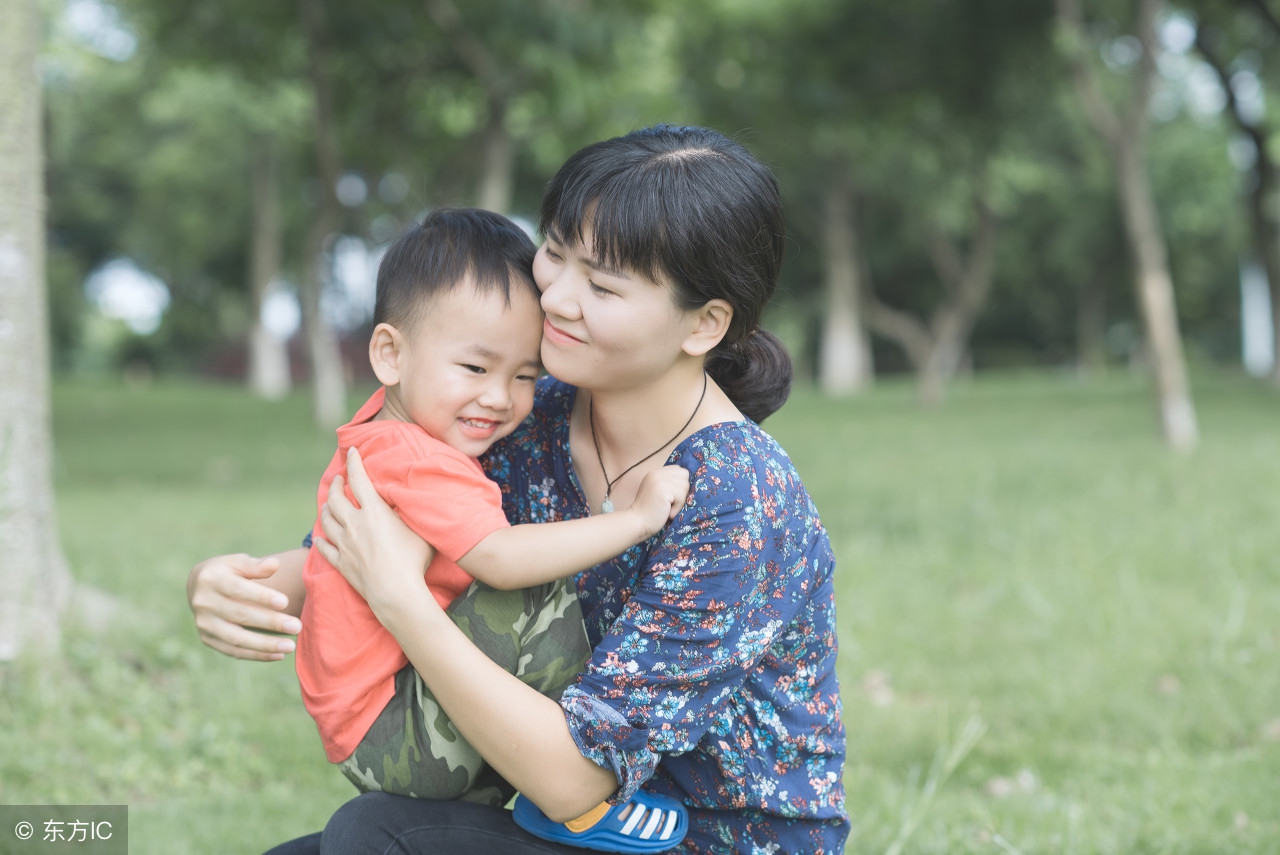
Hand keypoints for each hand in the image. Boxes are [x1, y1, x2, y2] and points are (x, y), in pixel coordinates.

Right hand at [187, 553, 301, 660]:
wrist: (198, 587)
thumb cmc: (227, 571)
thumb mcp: (238, 562)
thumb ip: (256, 565)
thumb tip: (275, 564)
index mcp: (211, 579)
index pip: (238, 589)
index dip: (261, 597)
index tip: (285, 602)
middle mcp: (204, 603)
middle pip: (240, 615)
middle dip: (270, 622)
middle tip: (297, 626)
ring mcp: (204, 624)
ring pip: (237, 639)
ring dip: (265, 645)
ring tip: (291, 646)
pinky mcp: (207, 639)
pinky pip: (234, 651)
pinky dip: (257, 655)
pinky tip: (279, 655)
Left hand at [316, 447, 435, 614]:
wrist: (396, 593)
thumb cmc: (414, 562)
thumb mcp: (419, 530)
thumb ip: (410, 514)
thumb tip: (410, 500)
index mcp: (374, 512)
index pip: (359, 479)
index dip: (354, 462)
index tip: (352, 452)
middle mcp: (354, 524)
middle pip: (336, 498)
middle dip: (336, 484)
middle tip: (339, 479)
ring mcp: (345, 544)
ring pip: (326, 520)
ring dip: (326, 508)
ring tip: (330, 503)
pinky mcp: (341, 564)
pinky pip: (325, 547)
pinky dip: (322, 538)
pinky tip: (322, 536)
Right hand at [630, 464, 690, 536]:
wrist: (637, 523)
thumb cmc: (649, 512)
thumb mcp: (657, 492)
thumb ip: (668, 484)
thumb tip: (687, 482)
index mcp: (655, 473)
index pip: (679, 470)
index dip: (680, 483)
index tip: (672, 496)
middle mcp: (657, 473)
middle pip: (684, 475)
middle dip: (682, 491)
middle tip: (669, 503)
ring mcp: (659, 480)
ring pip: (685, 486)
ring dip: (679, 501)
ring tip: (667, 508)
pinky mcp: (663, 490)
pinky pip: (681, 496)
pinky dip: (677, 507)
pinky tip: (667, 512)